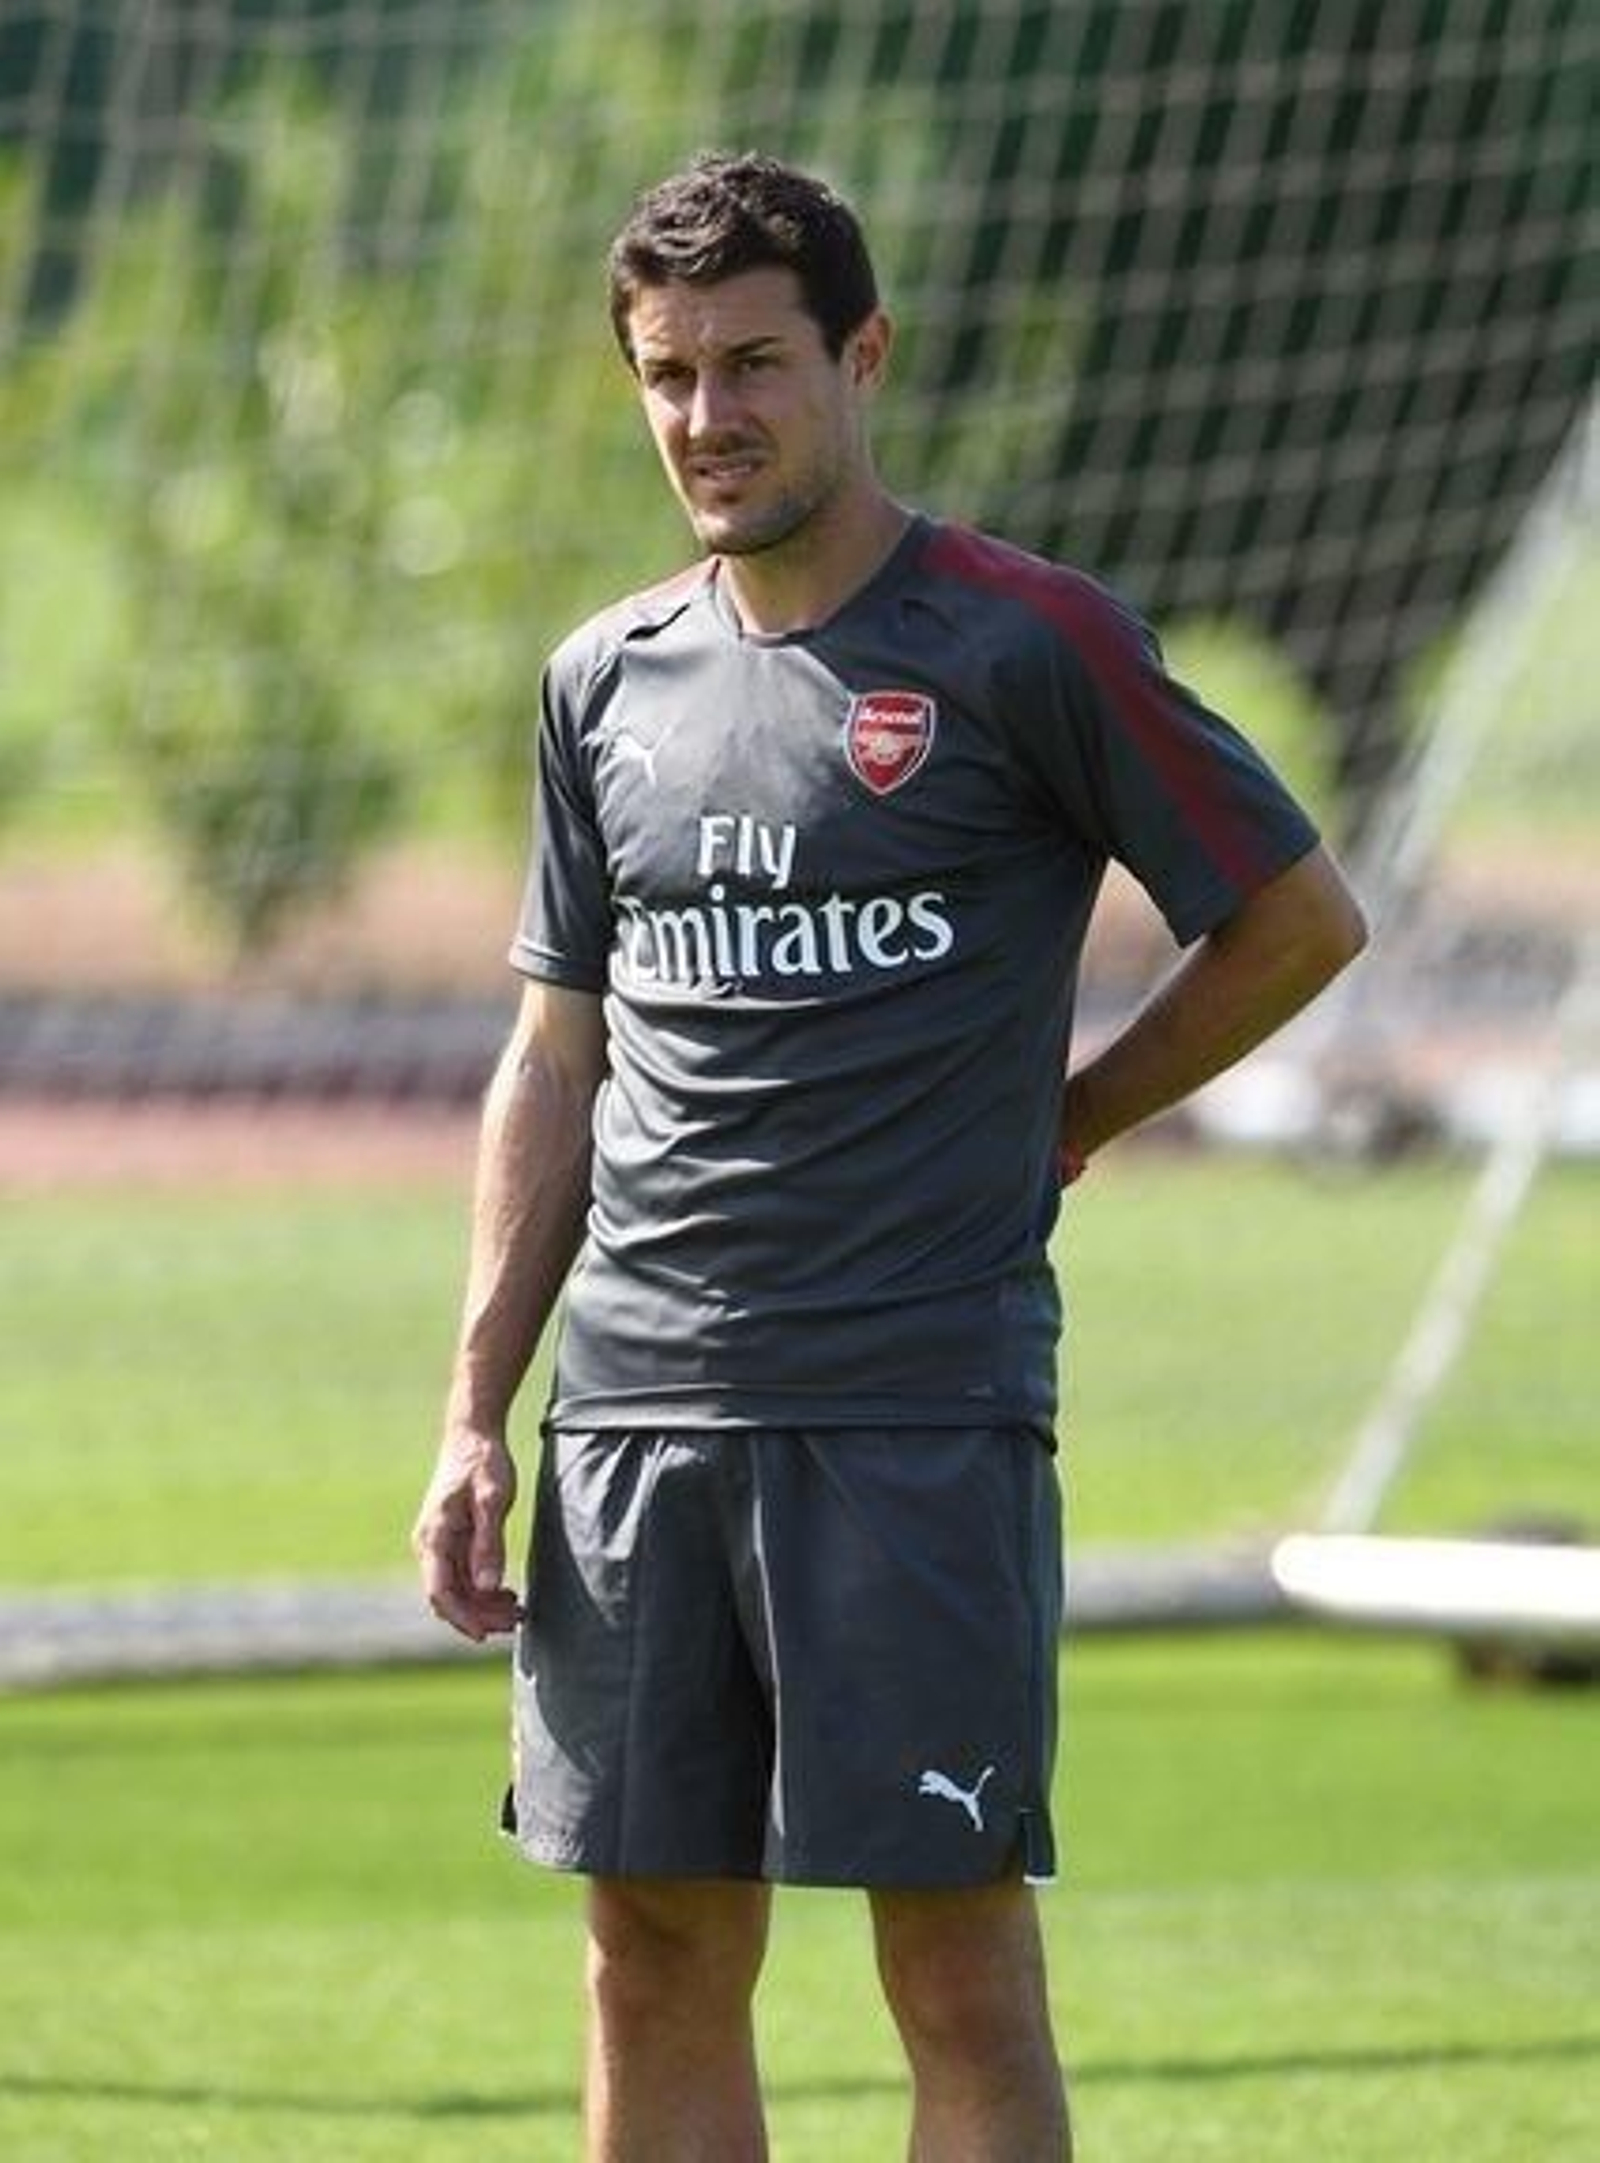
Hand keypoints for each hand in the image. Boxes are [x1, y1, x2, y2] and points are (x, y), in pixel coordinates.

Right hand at [412, 1426, 521, 1641]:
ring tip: (518, 1610)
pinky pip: (464, 1577)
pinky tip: (508, 1594)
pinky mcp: (452, 1541)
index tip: (486, 1635)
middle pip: (448, 1597)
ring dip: (484, 1606)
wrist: (472, 1434)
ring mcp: (439, 1545)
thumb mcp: (492, 1499)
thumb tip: (487, 1587)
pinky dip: (484, 1590)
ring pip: (457, 1590)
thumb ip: (489, 1542)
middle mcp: (430, 1545)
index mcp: (434, 1537)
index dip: (462, 1618)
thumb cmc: (482, 1462)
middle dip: (479, 1616)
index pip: (440, 1592)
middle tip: (516, 1621)